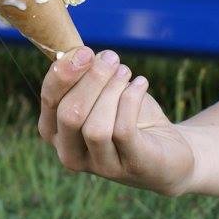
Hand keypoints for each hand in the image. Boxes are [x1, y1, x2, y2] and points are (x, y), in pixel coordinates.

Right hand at [39, 46, 194, 195]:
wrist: (169, 151)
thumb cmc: (128, 116)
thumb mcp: (102, 92)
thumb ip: (85, 75)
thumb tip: (80, 54)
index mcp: (55, 131)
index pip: (49, 100)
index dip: (64, 74)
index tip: (85, 51)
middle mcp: (70, 154)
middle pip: (69, 115)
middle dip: (91, 81)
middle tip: (111, 59)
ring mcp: (100, 166)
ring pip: (95, 127)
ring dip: (112, 91)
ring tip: (126, 72)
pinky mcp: (131, 166)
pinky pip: (123, 130)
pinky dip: (131, 99)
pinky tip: (141, 83)